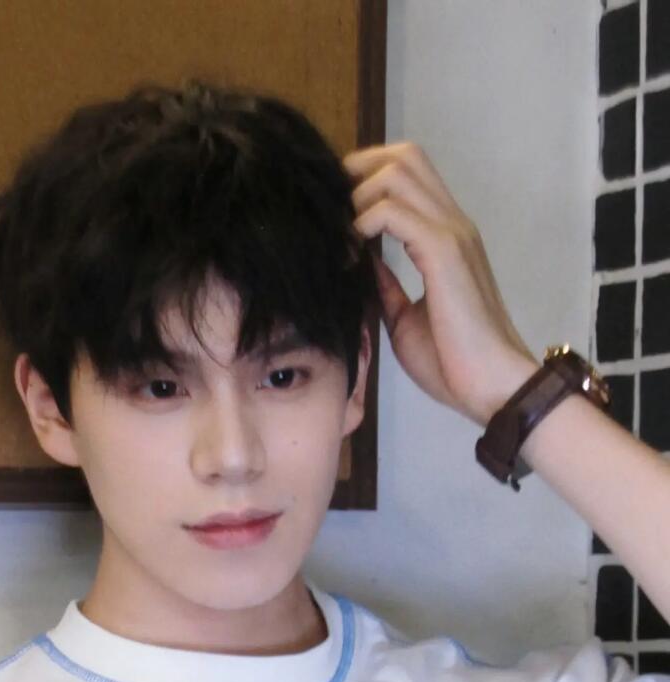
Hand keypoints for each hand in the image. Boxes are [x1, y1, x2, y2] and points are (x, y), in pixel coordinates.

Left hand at [342, 140, 539, 426]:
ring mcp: (451, 233)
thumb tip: (361, 262)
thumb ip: (386, 286)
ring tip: (342, 236)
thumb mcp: (404, 318)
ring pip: (399, 171)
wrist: (490, 387)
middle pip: (404, 155)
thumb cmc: (453, 361)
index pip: (408, 173)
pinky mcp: (445, 252)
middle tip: (331, 212)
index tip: (336, 212)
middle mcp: (452, 223)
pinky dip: (365, 222)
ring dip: (360, 195)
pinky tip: (351, 254)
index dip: (367, 177)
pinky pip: (395, 212)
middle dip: (358, 170)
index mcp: (445, 236)